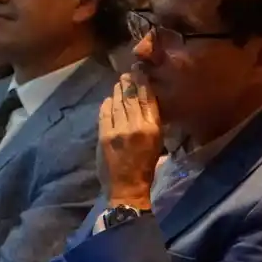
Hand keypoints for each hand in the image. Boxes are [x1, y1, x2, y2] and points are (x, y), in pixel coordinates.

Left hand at [99, 74, 162, 208]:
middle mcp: (136, 125)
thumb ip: (151, 122)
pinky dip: (107, 104)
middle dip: (129, 83)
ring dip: (118, 91)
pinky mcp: (104, 135)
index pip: (148, 99)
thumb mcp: (157, 143)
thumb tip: (145, 104)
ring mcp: (118, 130)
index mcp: (152, 128)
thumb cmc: (146, 168)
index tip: (140, 72)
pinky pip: (105, 113)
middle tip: (127, 74)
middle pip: (131, 97)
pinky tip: (109, 100)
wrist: (127, 189)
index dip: (143, 83)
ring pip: (117, 103)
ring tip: (119, 83)